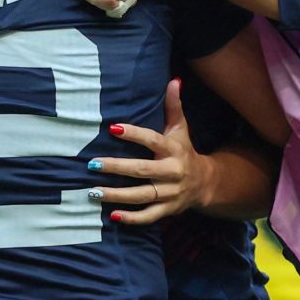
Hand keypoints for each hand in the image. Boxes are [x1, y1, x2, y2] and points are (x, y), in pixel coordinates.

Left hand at [87, 80, 208, 224]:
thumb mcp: (181, 128)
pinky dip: (131, 218)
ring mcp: (170, 193)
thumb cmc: (185, 151)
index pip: (152, 140)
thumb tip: (173, 80)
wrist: (206, 183)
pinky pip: (149, 216)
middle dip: (117, 168)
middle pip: (142, 170)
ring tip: (93, 192)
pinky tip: (112, 216)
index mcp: (174, 149)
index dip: (134, 134)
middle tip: (93, 164)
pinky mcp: (167, 210)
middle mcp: (172, 172)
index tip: (112, 129)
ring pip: (142, 195)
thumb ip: (174, 106)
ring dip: (117, 195)